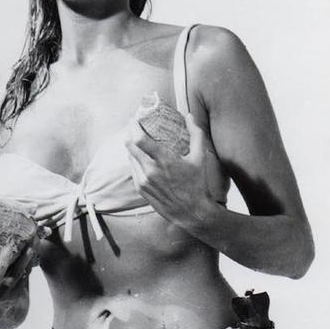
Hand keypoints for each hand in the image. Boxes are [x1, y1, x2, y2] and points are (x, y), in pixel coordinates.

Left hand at [124, 113, 219, 232]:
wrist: (191, 211)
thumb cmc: (197, 184)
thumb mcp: (200, 158)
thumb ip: (196, 134)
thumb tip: (189, 116)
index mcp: (164, 160)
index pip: (140, 139)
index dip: (133, 126)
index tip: (134, 119)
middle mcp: (150, 170)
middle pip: (130, 146)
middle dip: (129, 133)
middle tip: (133, 126)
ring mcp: (143, 181)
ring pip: (130, 157)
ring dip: (131, 146)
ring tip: (137, 140)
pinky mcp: (141, 189)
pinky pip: (133, 169)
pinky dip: (134, 160)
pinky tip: (140, 156)